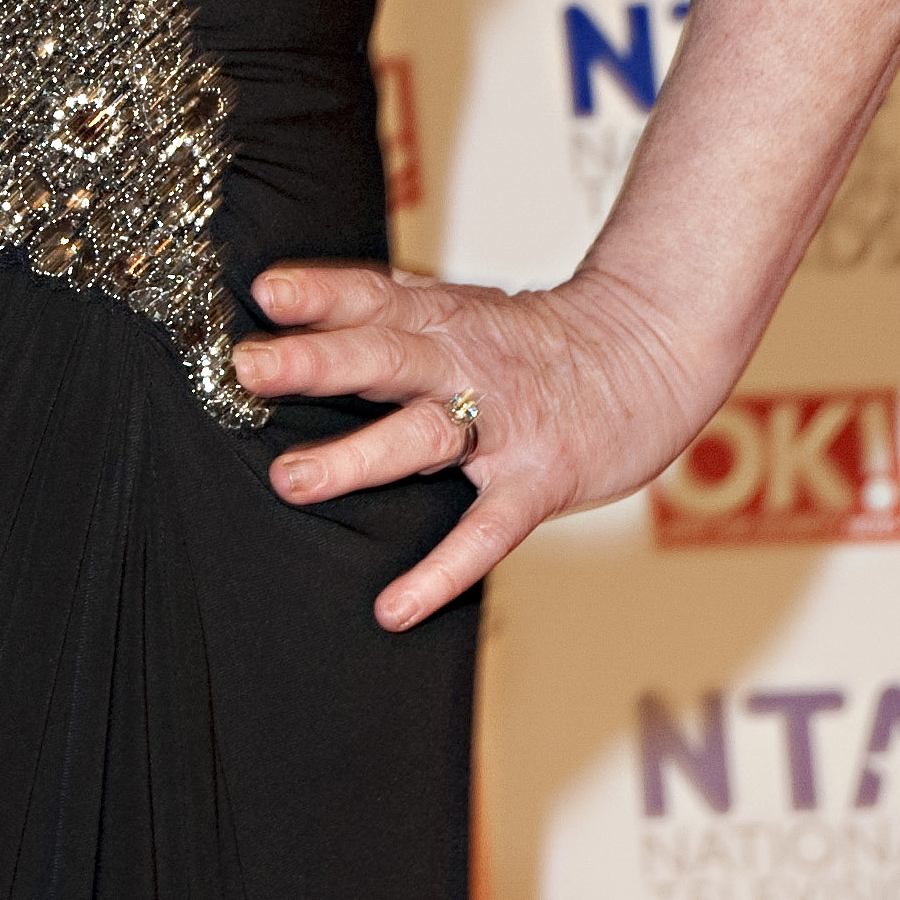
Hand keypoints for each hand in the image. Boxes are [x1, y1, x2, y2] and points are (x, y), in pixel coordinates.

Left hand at [233, 259, 708, 629]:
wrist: (649, 350)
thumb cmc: (537, 339)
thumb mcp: (460, 307)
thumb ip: (386, 315)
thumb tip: (292, 318)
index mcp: (439, 317)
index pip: (371, 295)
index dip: (318, 292)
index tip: (263, 293)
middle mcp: (464, 361)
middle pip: (385, 354)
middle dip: (316, 362)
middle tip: (250, 370)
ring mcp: (503, 422)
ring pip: (425, 433)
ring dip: (358, 455)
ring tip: (293, 479)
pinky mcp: (539, 480)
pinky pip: (487, 530)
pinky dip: (441, 571)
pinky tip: (394, 606)